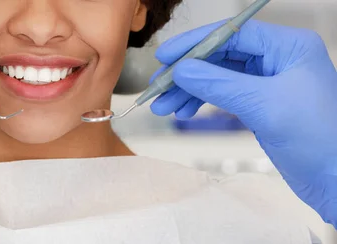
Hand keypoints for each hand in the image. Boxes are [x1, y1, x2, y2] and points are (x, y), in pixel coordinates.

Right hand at [150, 19, 336, 225]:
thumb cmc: (318, 139)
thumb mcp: (264, 106)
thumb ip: (219, 85)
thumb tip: (182, 70)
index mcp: (288, 48)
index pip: (233, 34)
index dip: (195, 43)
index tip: (165, 56)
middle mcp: (278, 59)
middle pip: (220, 56)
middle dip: (187, 72)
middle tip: (159, 87)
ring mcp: (269, 82)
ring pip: (218, 77)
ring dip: (189, 90)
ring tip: (163, 106)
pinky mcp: (261, 104)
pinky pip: (223, 95)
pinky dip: (202, 102)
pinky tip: (185, 111)